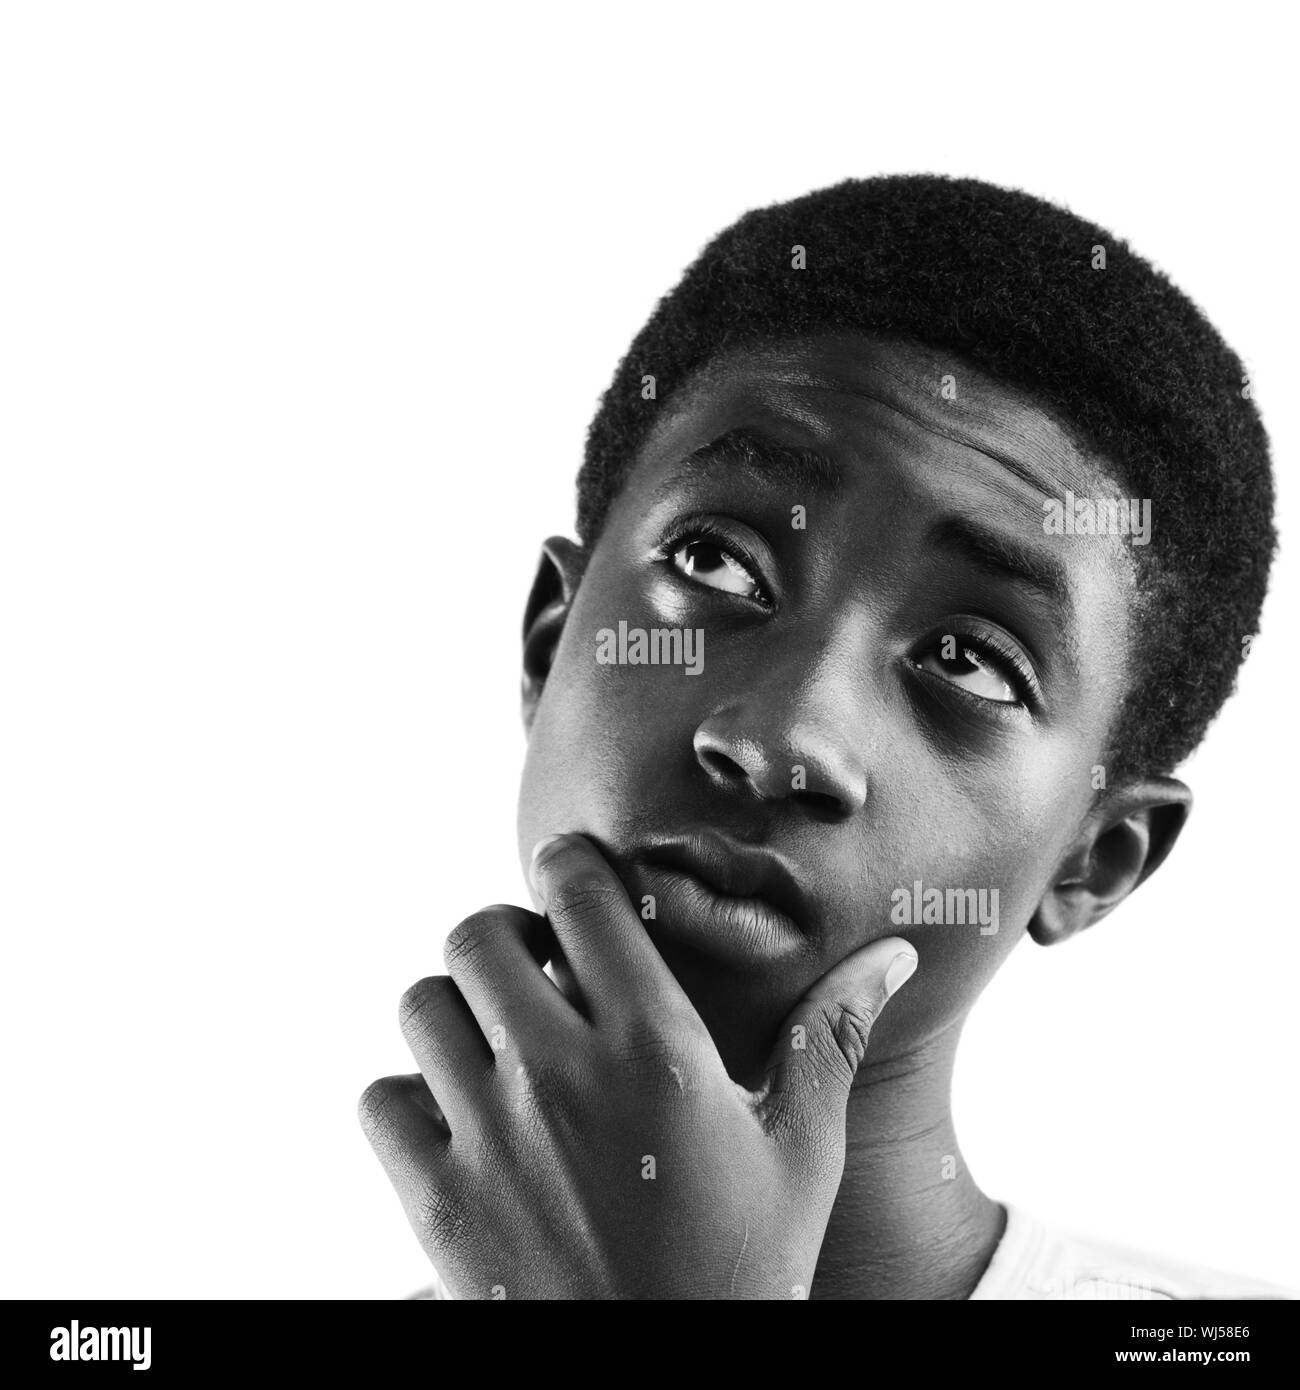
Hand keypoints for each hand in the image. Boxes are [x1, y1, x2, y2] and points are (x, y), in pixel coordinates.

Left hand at [359, 833, 917, 1298]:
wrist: (662, 1388)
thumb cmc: (743, 1269)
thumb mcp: (800, 1151)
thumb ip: (830, 1036)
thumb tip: (891, 954)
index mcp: (653, 1045)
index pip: (577, 893)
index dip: (567, 863)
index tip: (572, 873)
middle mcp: (557, 1074)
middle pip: (476, 934)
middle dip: (504, 933)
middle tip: (537, 966)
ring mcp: (485, 1135)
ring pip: (421, 1005)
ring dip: (456, 1008)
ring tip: (497, 1040)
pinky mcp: (435, 1199)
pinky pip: (379, 1101)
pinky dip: (408, 1096)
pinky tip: (460, 1118)